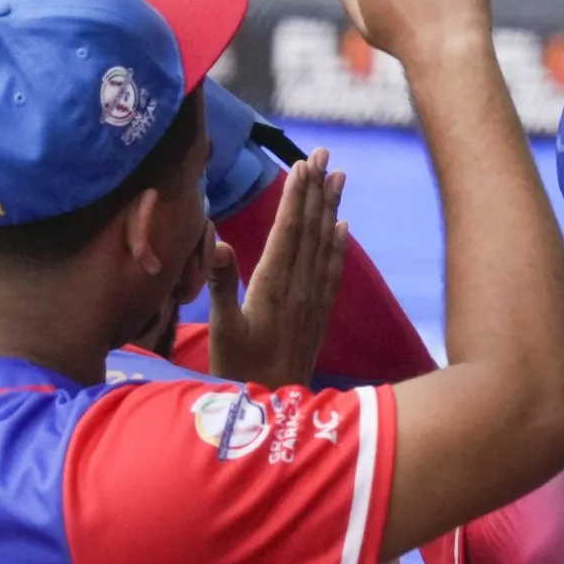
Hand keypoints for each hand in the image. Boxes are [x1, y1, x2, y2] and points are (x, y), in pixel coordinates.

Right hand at [208, 152, 348, 387]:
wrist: (274, 408)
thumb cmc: (239, 372)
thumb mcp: (221, 331)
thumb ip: (222, 285)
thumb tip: (219, 240)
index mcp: (272, 287)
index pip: (288, 231)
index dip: (296, 197)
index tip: (303, 165)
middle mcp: (298, 288)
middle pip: (311, 230)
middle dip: (317, 190)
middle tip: (325, 154)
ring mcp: (312, 300)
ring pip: (326, 245)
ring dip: (331, 209)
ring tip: (339, 177)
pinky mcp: (318, 314)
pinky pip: (333, 271)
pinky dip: (339, 246)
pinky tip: (344, 228)